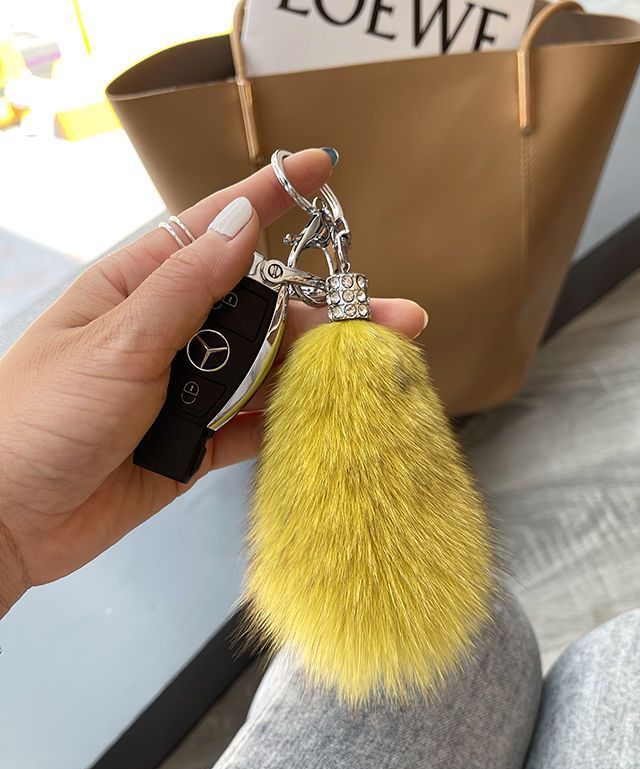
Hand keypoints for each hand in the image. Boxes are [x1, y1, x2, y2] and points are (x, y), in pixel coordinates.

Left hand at [0, 149, 426, 614]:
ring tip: (377, 370)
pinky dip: (291, 423)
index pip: (217, 230)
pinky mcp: (200, 441)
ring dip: (321, 369)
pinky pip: (257, 425)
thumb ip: (185, 288)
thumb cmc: (38, 418)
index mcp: (144, 288)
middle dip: (328, 310)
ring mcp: (191, 388)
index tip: (320, 170)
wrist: (8, 521)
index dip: (271, 197)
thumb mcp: (115, 342)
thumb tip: (241, 223)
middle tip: (394, 315)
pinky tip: (333, 419)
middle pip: (265, 310)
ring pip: (269, 369)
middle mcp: (175, 331)